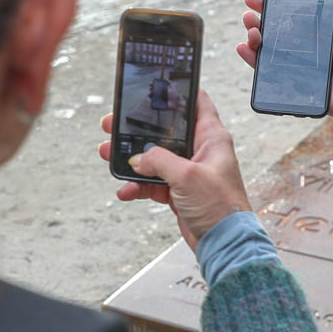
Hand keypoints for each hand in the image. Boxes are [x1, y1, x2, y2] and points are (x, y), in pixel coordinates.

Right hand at [98, 88, 250, 249]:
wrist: (224, 244)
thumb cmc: (220, 207)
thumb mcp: (186, 176)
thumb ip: (158, 161)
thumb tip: (137, 158)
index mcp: (212, 138)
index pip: (197, 103)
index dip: (178, 93)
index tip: (155, 87)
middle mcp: (201, 151)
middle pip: (165, 132)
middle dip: (137, 130)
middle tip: (113, 125)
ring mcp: (189, 172)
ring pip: (154, 158)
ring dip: (131, 159)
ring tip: (108, 155)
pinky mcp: (180, 192)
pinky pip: (153, 183)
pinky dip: (138, 186)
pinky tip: (125, 190)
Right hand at [237, 0, 332, 125]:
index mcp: (318, 32)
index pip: (288, 15)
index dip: (269, 6)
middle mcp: (306, 49)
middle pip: (273, 32)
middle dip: (256, 21)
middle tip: (249, 14)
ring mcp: (300, 68)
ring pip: (267, 51)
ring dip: (253, 38)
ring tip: (251, 30)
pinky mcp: (296, 86)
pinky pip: (268, 74)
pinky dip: (253, 62)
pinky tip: (245, 49)